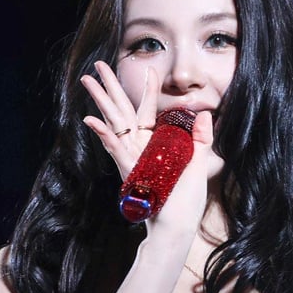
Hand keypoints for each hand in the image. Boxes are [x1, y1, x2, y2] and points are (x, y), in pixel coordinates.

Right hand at [80, 61, 215, 234]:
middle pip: (122, 111)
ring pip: (113, 123)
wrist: (176, 225)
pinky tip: (92, 121)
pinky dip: (104, 135)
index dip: (147, 90)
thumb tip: (205, 114)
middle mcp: (139, 147)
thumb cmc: (185, 198)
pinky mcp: (129, 170)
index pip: (148, 110)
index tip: (148, 70)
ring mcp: (131, 157)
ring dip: (100, 102)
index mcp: (154, 143)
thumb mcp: (199, 163)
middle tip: (97, 67)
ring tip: (87, 82)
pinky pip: (115, 150)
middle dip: (110, 88)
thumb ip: (201, 139)